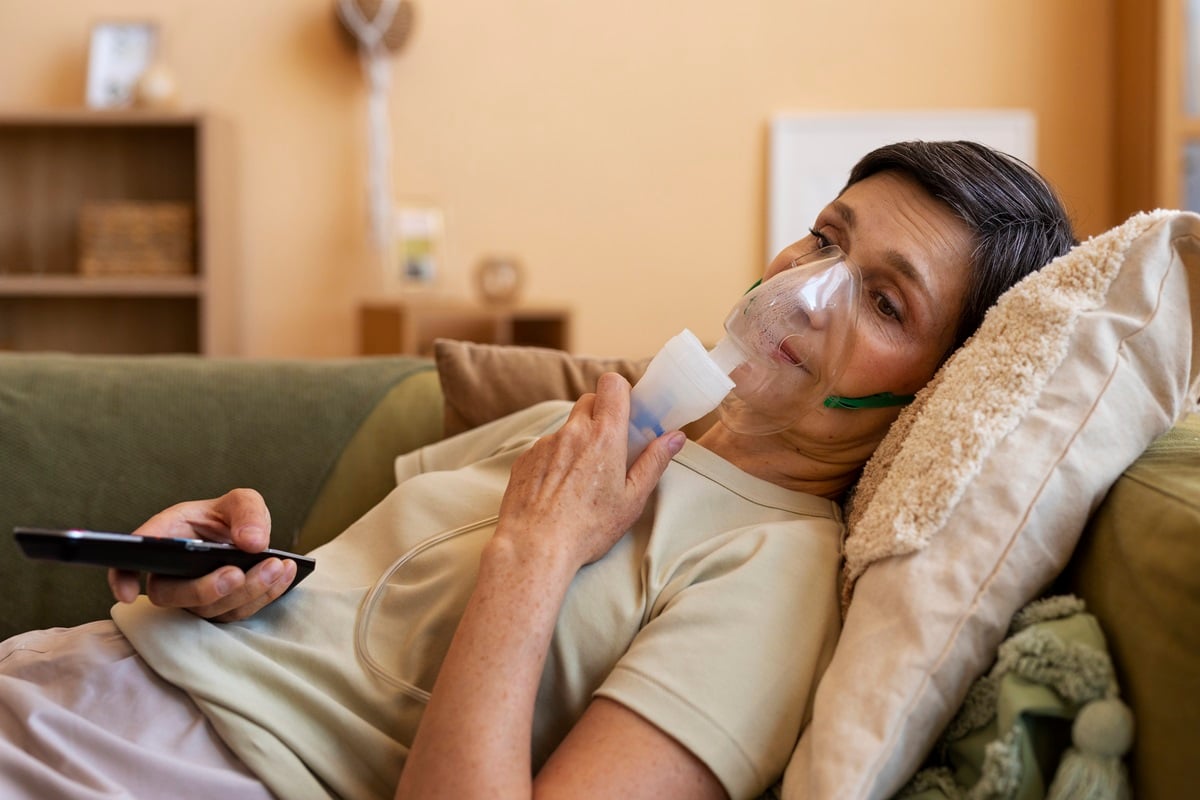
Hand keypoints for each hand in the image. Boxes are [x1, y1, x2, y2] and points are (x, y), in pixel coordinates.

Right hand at [107, 488, 296, 621]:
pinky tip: (285, 572)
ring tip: (276, 565)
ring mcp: (195, 596)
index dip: (122, 578)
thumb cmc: (233, 516)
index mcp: (165, 538)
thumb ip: (247, 512)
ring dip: (246, 590)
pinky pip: (238, 612)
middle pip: (173, 595)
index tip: (128, 594)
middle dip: (205, 589)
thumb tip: (252, 543)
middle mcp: (172, 573)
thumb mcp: (241, 501)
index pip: (129, 560)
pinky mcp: (221, 609)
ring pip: (210, 609)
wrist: (251, 536)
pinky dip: (265, 593)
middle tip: (236, 573)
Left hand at [494, 372, 686, 569]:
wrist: (534, 546)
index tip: (628, 413)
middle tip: (610, 447)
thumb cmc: (588, 528)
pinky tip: (558, 490)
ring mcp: (544, 443)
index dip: (621, 392)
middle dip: (601, 415)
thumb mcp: (632, 499)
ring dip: (578, 441)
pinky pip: (546, 448)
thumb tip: (675, 438)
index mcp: (604, 436)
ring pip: (567, 427)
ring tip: (582, 479)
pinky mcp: (525, 458)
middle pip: (589, 401)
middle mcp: (572, 431)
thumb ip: (654, 462)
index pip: (612, 384)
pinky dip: (556, 460)